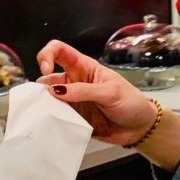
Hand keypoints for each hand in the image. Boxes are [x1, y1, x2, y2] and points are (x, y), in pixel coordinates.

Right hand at [36, 40, 157, 145]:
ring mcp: (72, 102)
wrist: (139, 127)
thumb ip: (85, 91)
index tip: (46, 70)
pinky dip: (49, 120)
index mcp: (84, 68)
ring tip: (44, 115)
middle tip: (41, 101)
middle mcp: (74, 83)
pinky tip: (48, 125)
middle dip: (39, 87)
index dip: (47, 55)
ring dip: (43, 106)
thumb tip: (56, 91)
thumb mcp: (111, 92)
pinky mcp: (72, 119)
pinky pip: (54, 118)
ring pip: (47, 100)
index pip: (59, 51)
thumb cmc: (131, 103)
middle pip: (47, 78)